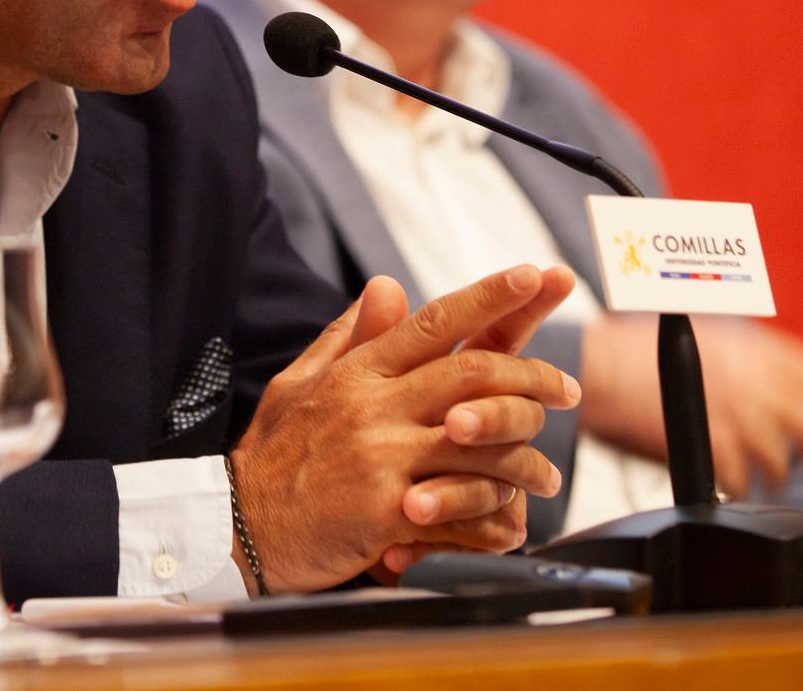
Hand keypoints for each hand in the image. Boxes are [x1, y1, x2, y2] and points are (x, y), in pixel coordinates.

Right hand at [229, 266, 581, 593]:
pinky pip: (463, 504)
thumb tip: (388, 286)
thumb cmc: (273, 456)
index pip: (432, 322)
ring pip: (481, 440)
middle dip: (533, 376)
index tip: (530, 276)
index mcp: (356, 372)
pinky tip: (511, 521)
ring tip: (545, 474)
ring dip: (527, 457)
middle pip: (473, 374)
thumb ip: (351, 335)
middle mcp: (372, 406)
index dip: (487, 295)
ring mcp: (381, 457)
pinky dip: (495, 514)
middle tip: (566, 388)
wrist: (236, 526)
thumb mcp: (301, 382)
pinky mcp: (387, 510)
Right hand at [580, 314, 802, 495]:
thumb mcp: (704, 333)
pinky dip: (739, 487)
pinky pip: (739, 479)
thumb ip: (747, 355)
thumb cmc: (638, 350)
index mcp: (753, 347)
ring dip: (777, 475)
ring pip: (778, 458)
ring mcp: (733, 412)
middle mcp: (752, 378)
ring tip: (769, 482)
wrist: (600, 367)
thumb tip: (777, 381)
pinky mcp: (709, 443)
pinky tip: (733, 488)